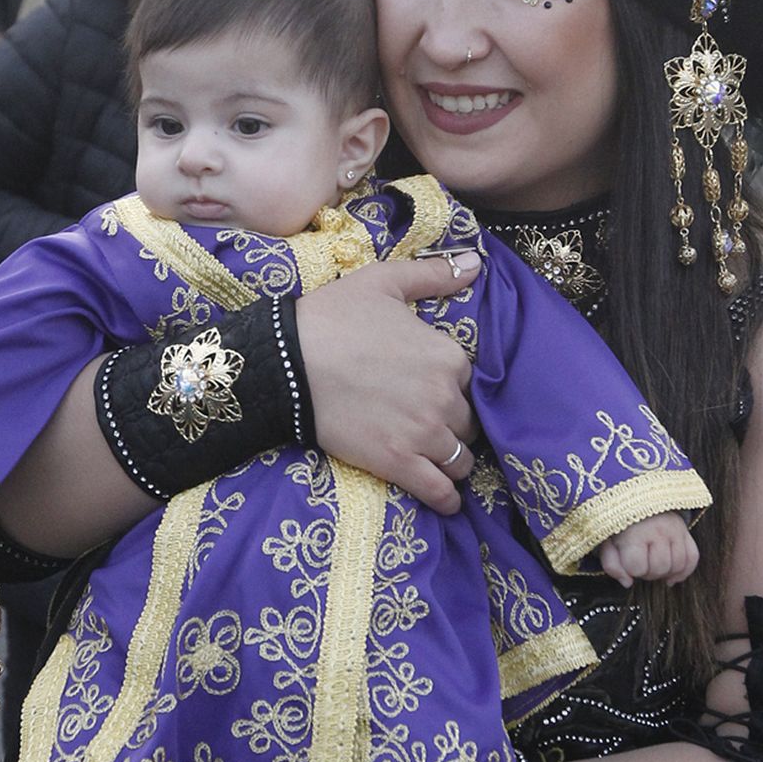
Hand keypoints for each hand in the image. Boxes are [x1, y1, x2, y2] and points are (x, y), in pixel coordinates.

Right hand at [295, 253, 479, 513]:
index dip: (453, 389)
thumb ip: (433, 274)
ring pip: (460, 460)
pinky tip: (445, 499)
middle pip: (468, 424)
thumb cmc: (333, 317)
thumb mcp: (384, 282)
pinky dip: (446, 498)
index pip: (470, 384)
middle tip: (429, 426)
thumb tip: (475, 262)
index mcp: (448, 356)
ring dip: (452, 462)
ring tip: (438, 462)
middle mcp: (445, 397)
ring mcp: (424, 434)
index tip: (433, 392)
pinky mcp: (399, 463)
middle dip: (453, 426)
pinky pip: (440, 491)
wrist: (287, 362)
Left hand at [599, 511, 699, 589]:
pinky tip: (671, 576)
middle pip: (659, 568)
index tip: (627, 561)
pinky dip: (683, 570)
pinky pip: (692, 557)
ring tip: (654, 566)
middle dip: (648, 572)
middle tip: (641, 563)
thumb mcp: (608, 542)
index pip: (637, 568)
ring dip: (665, 572)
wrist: (637, 498)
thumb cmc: (620, 524)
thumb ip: (612, 565)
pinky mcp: (685, 531)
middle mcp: (658, 531)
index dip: (631, 570)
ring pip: (677, 565)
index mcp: (635, 533)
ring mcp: (675, 530)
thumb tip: (627, 583)